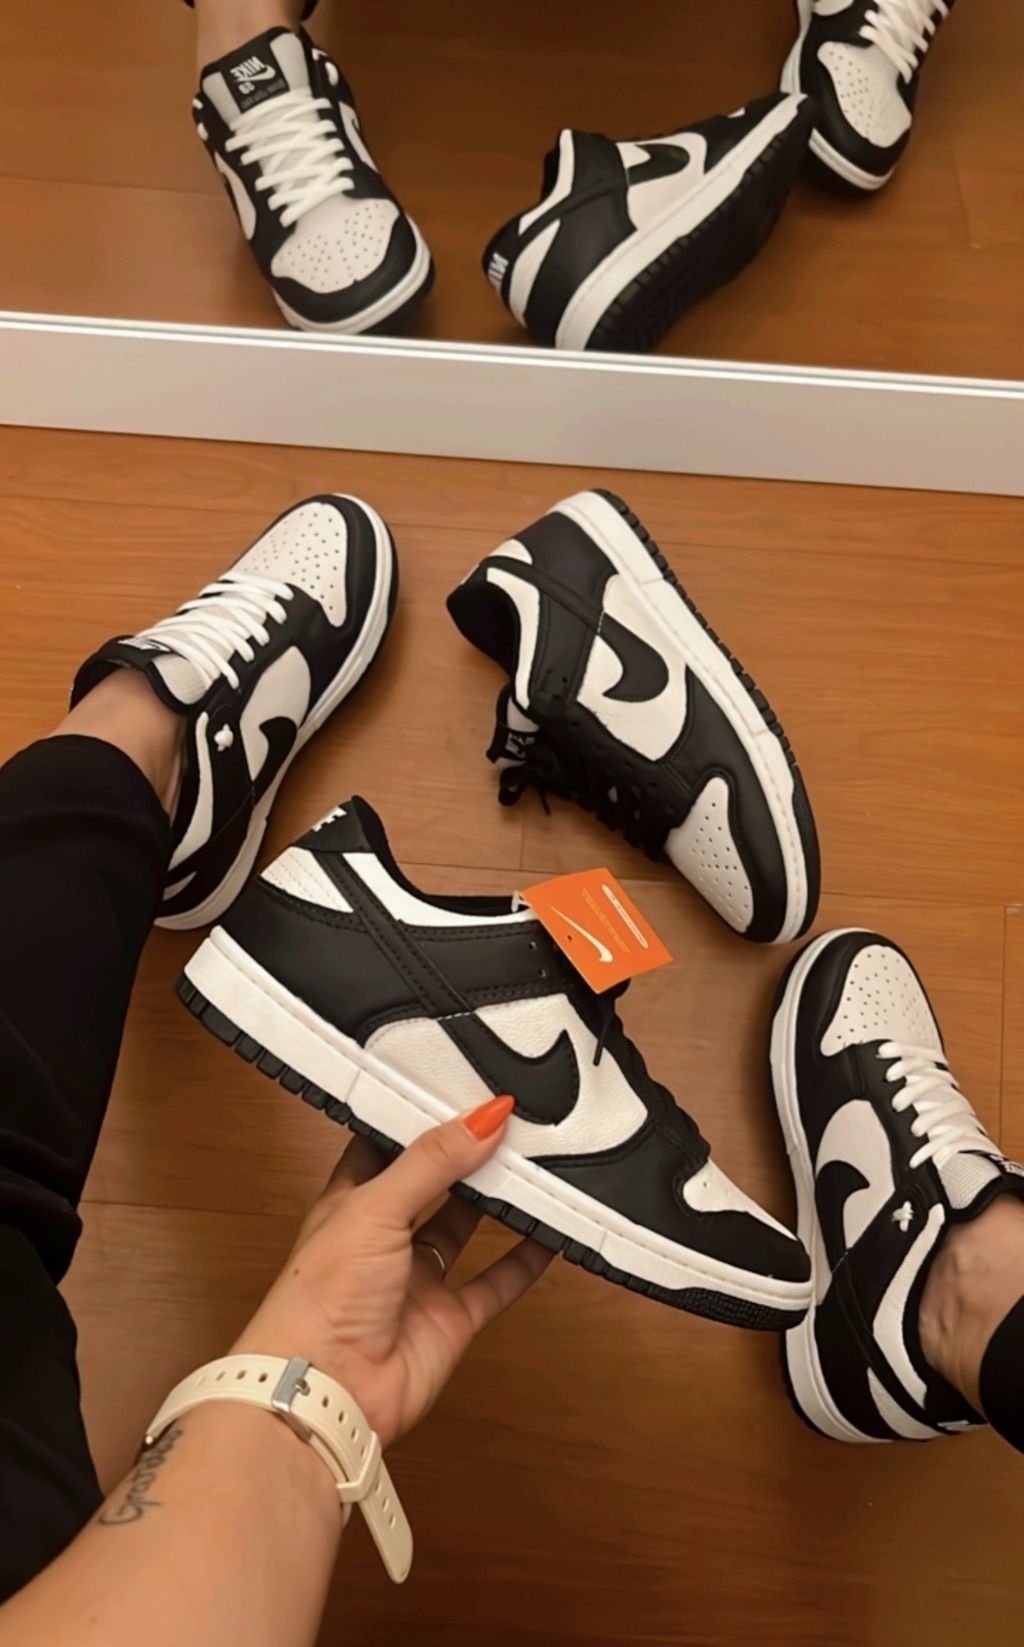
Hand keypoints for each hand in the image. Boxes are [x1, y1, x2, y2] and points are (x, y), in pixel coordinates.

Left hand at [232, 1096, 553, 1444]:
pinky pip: (495, 1284)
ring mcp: (417, 1280)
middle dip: (466, 1154)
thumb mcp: (376, 1208)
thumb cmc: (323, 1295)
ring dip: (498, 1199)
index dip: (417, 1117)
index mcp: (351, 1202)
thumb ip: (433, 1161)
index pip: (385, 1145)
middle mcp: (383, 1237)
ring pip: (465, 1228)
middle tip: (511, 1115)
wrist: (328, 1391)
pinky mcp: (449, 1321)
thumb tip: (487, 1114)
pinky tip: (552, 1234)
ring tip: (536, 1158)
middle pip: (432, 1183)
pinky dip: (524, 1261)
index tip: (458, 1083)